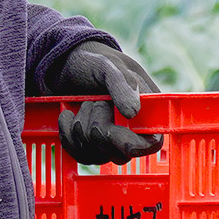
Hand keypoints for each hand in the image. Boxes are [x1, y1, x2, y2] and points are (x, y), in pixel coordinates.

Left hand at [55, 42, 162, 165]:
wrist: (65, 65)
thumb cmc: (92, 61)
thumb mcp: (107, 65)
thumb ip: (122, 83)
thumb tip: (133, 112)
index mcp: (147, 108)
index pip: (153, 141)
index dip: (135, 144)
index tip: (111, 130)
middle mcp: (132, 128)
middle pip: (122, 154)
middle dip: (100, 129)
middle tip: (93, 102)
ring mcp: (111, 140)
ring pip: (99, 156)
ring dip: (83, 128)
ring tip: (83, 103)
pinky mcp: (92, 146)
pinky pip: (80, 156)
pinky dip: (68, 135)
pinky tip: (68, 115)